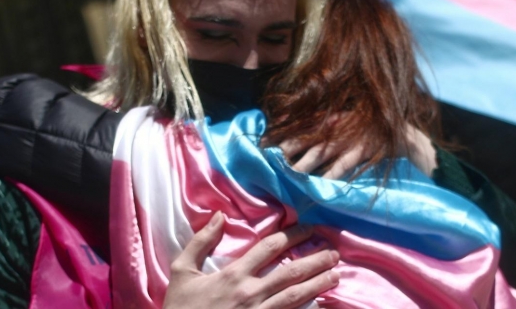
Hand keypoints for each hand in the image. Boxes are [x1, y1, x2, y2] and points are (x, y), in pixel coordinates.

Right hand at [163, 212, 339, 308]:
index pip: (269, 247)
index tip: (308, 228)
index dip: (292, 235)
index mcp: (233, 274)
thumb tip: (219, 215)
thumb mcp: (181, 271)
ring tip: (336, 275)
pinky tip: (320, 304)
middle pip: (290, 271)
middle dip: (315, 260)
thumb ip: (201, 242)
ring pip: (295, 296)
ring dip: (318, 284)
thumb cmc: (180, 308)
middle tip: (334, 251)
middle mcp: (250, 293)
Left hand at [280, 121, 436, 178]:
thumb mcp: (344, 124)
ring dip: (303, 166)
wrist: (402, 135)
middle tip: (268, 162)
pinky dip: (331, 176)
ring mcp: (349, 138)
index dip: (281, 134)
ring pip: (320, 154)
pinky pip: (343, 166)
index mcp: (330, 118)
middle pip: (305, 139)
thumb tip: (293, 137)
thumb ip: (323, 129)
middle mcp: (336, 126)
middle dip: (286, 151)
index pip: (300, 125)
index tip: (262, 145)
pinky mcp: (362, 151)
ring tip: (287, 177)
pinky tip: (320, 186)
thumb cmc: (367, 132)